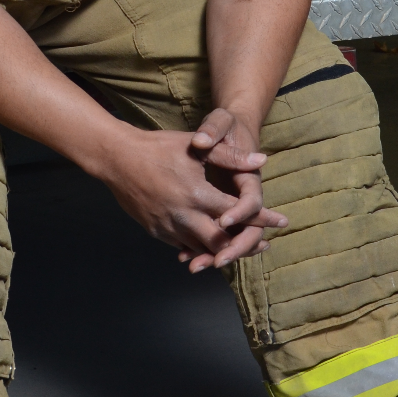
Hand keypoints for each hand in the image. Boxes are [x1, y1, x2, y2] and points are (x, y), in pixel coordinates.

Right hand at [93, 123, 285, 272]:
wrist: (117, 158)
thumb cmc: (158, 147)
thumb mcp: (197, 147)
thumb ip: (230, 156)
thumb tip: (261, 161)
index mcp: (197, 193)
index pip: (237, 213)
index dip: (261, 218)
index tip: (280, 222)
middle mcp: (183, 215)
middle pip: (221, 242)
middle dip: (245, 244)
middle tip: (264, 244)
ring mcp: (168, 226)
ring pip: (202, 248)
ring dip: (224, 250)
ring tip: (243, 247)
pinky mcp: (156, 231)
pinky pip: (182, 246)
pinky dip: (200, 249)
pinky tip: (212, 247)